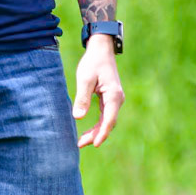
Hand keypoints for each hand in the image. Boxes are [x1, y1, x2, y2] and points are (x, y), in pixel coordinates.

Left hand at [72, 34, 124, 148]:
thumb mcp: (85, 79)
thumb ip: (82, 98)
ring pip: (107, 121)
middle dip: (96, 135)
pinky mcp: (110, 99)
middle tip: (80, 144)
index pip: (109, 119)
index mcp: (113, 95)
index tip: (95, 144)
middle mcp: (117, 99)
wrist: (101, 49)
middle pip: (109, 123)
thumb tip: (78, 117)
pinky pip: (106, 116)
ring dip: (96, 132)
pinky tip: (88, 131)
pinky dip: (98, 125)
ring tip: (81, 141)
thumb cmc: (93, 62)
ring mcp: (115, 99)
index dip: (102, 133)